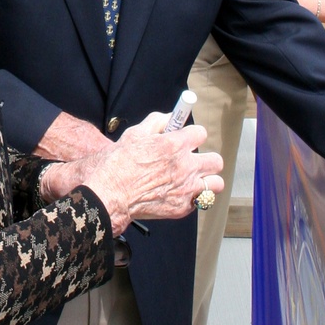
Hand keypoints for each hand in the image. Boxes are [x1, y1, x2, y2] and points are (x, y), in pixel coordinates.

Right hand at [44, 113, 223, 235]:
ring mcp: (186, 189)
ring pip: (216, 183)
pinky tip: (179, 195)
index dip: (192, 135)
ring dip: (207, 181)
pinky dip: (193, 199)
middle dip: (205, 159)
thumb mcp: (135, 134)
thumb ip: (156, 122)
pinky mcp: (182, 208)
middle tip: (193, 162)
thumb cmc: (118, 163)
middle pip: (216, 161)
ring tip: (194, 181)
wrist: (108, 195)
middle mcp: (185, 166)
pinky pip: (200, 201)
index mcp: (175, 145)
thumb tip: (170, 117)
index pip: (201, 133)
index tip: (186, 139)